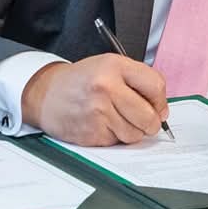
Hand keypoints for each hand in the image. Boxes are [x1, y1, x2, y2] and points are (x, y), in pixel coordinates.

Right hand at [22, 53, 167, 145]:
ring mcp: (98, 111)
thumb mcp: (108, 66)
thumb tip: (161, 111)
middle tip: (143, 119)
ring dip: (132, 131)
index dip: (160, 100)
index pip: (156, 86)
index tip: (157, 105)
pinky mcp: (92, 132)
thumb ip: (137, 80)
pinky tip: (103, 125)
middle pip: (149, 116)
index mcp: (114, 66)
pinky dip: (115, 137)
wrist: (45, 94)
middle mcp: (106, 87)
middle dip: (151, 122)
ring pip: (136, 134)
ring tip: (117, 119)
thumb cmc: (81, 81)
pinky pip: (118, 142)